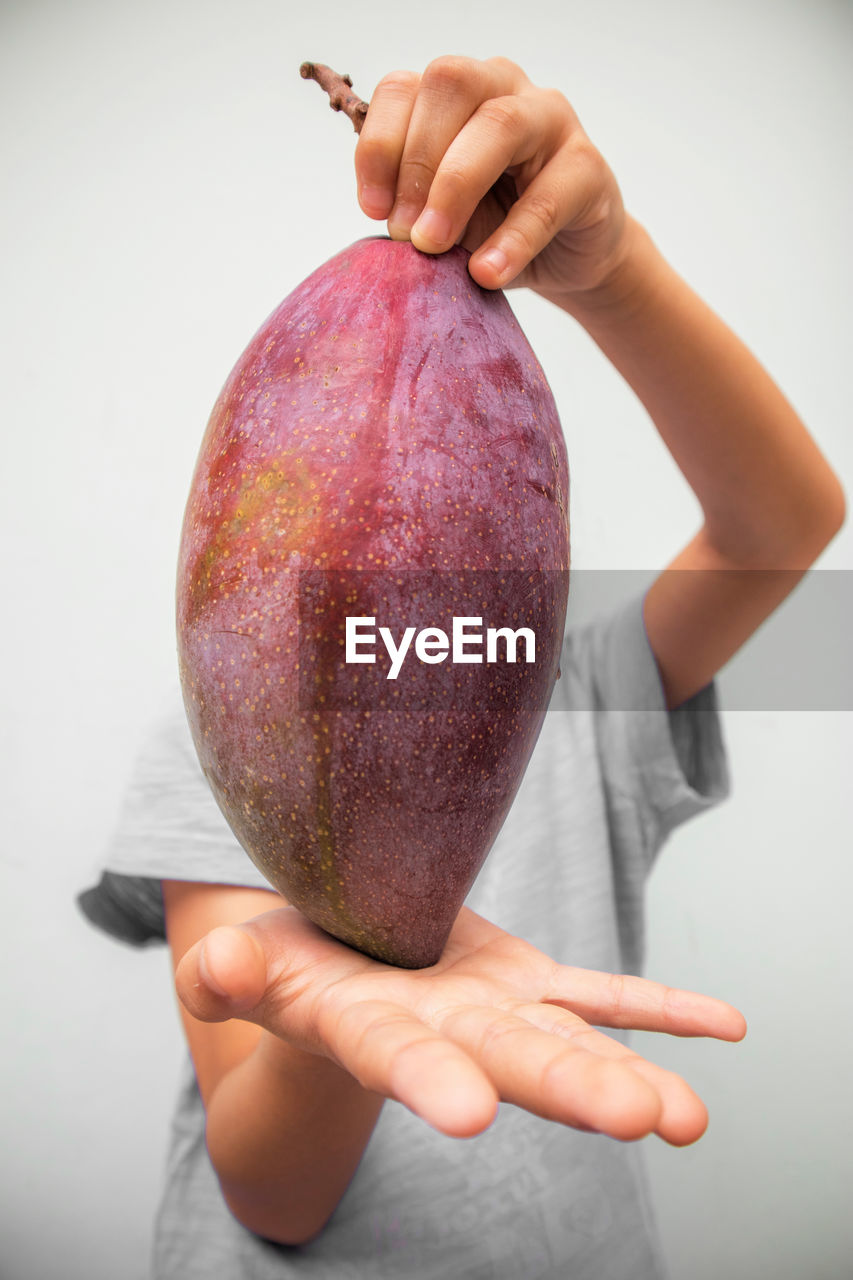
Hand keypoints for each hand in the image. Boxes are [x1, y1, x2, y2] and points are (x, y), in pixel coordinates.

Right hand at [176, 903, 745, 1145]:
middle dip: (571, 1089)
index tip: (467, 1112)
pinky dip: (660, 1009)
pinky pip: (601, 994)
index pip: (397, 1057)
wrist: (339, 971)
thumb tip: (213, 969)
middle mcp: (447, 1034)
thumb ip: (227, 974)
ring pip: (569, 1041)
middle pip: (513, 1061)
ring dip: (632, 1073)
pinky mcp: (526, 982)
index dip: (427, 1080)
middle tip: (638, 1118)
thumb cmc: (286, 970)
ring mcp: (495, 1010)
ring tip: (689, 1116)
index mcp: (369, 1030)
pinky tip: (725, 1030)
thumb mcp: (246, 964)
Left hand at [354, 55, 628, 298]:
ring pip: (499, 124)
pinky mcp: (588, 166)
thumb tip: (391, 220)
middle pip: (450, 85)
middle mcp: (502, 87)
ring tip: (434, 246)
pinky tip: (488, 274)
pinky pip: (546, 197)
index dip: (379, 145)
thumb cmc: (495, 227)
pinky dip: (512, 240)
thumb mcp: (441, 217)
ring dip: (456, 187)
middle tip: (405, 234)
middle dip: (416, 162)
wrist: (566, 259)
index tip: (371, 209)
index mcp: (455, 94)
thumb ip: (415, 207)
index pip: (404, 88)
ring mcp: (551, 118)